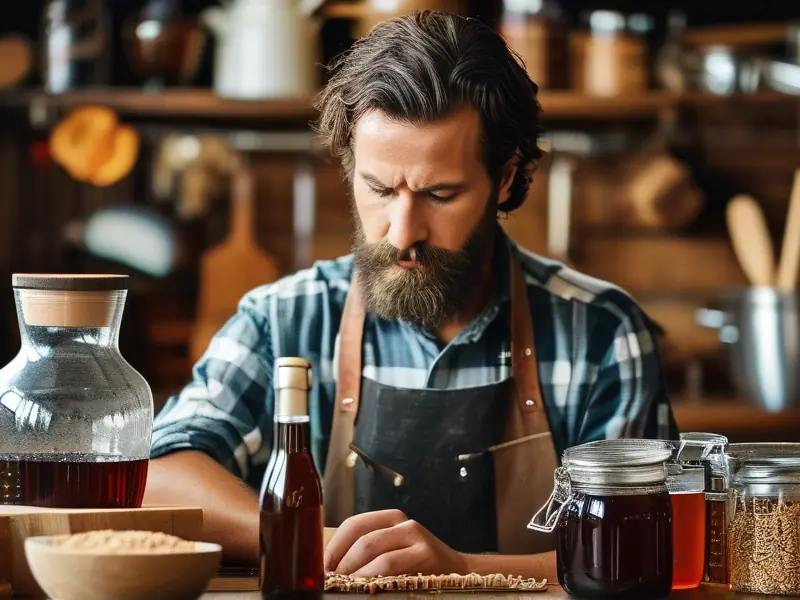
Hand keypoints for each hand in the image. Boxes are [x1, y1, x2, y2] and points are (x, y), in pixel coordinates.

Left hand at [324, 509, 468, 576]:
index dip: (334, 547)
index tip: (321, 568)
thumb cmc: (417, 568)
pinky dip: (371, 578)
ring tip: (343, 587)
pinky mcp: (425, 554)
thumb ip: (366, 554)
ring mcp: (416, 537)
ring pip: (373, 550)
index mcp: (390, 519)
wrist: (457, 574)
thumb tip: (328, 568)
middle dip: (341, 564)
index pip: (353, 525)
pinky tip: (364, 588)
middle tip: (330, 582)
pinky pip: (389, 565)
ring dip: (353, 572)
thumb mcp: (391, 552)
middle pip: (361, 539)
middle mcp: (403, 523)